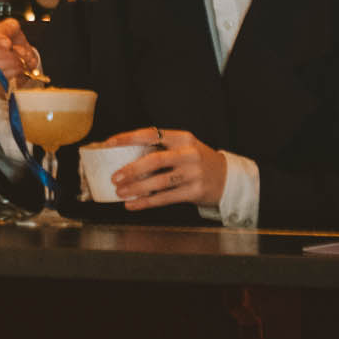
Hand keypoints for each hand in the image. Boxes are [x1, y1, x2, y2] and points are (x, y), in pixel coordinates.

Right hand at [0, 20, 40, 98]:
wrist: (11, 60)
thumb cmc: (8, 42)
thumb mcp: (12, 30)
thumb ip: (11, 32)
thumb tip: (11, 46)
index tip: (8, 44)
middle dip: (1, 54)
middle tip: (16, 57)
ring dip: (4, 66)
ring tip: (18, 65)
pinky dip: (4, 77)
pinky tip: (14, 72)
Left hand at [104, 127, 227, 209]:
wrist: (228, 178)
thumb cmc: (198, 162)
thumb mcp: (184, 148)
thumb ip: (161, 149)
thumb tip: (125, 156)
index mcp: (183, 138)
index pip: (151, 134)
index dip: (128, 138)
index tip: (110, 143)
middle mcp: (189, 154)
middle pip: (154, 160)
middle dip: (131, 169)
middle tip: (114, 177)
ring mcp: (193, 174)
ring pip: (159, 182)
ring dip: (136, 188)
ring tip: (120, 192)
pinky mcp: (195, 191)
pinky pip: (165, 198)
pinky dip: (146, 202)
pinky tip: (133, 204)